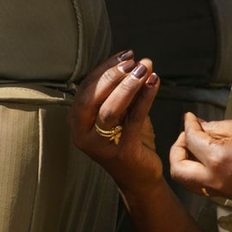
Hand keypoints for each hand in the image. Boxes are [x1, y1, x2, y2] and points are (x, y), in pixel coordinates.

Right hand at [68, 51, 161, 193]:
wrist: (140, 176)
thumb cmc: (127, 140)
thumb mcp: (120, 114)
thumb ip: (120, 93)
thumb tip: (133, 62)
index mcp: (76, 122)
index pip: (86, 88)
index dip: (105, 69)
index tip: (125, 55)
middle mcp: (82, 134)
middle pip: (92, 98)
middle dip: (114, 75)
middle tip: (135, 62)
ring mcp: (99, 146)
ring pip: (110, 110)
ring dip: (128, 85)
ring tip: (145, 68)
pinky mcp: (121, 153)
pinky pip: (133, 120)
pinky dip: (145, 98)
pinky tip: (155, 83)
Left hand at [169, 113, 231, 200]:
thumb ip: (214, 128)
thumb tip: (196, 126)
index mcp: (216, 161)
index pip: (190, 141)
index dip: (188, 125)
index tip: (190, 116)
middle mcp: (215, 182)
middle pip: (178, 170)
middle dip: (177, 151)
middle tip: (188, 135)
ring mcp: (224, 193)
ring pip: (190, 183)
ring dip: (187, 164)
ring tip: (199, 145)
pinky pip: (206, 186)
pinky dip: (201, 172)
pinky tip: (213, 156)